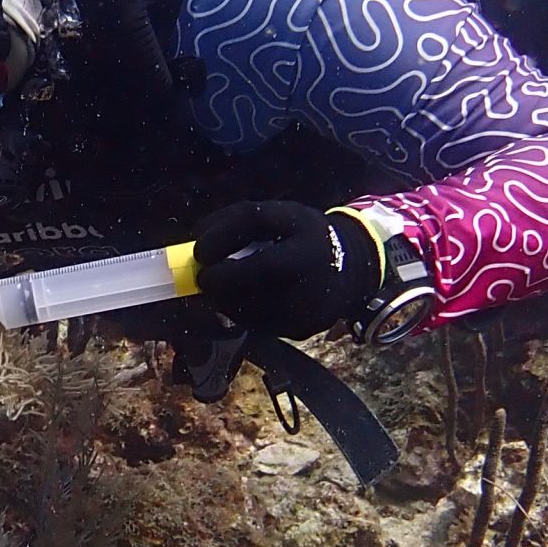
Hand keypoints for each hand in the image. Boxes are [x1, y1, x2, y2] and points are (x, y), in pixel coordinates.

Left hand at [192, 200, 374, 339]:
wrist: (350, 268)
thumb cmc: (306, 235)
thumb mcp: (281, 214)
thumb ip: (239, 219)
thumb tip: (198, 238)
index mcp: (308, 256)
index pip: (262, 266)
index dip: (225, 264)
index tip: (200, 254)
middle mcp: (309, 294)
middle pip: (249, 298)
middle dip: (217, 286)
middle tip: (204, 276)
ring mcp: (304, 318)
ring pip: (247, 316)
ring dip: (224, 300)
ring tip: (223, 283)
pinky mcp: (298, 332)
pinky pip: (257, 326)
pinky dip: (240, 311)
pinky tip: (242, 296)